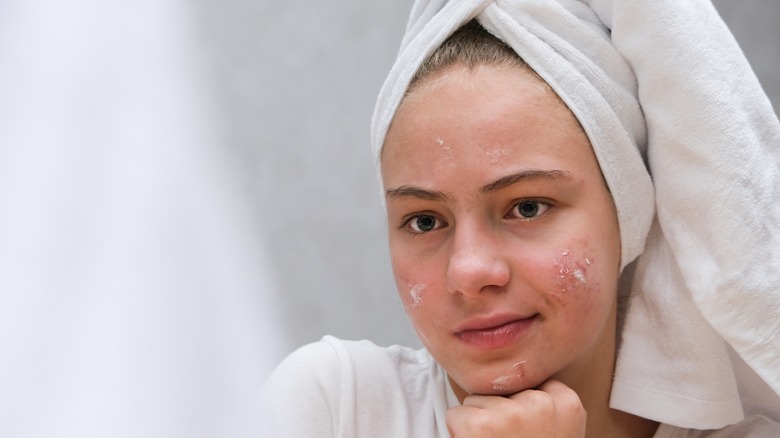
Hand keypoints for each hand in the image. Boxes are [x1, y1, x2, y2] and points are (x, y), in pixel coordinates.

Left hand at [446, 379, 585, 436]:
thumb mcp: (557, 431)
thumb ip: (544, 405)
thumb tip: (512, 372)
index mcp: (568, 404)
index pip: (532, 382)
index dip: (522, 409)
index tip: (530, 434)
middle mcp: (542, 403)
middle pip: (503, 390)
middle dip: (499, 416)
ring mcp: (511, 413)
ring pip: (478, 401)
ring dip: (480, 425)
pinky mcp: (481, 425)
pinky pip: (457, 415)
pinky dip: (461, 434)